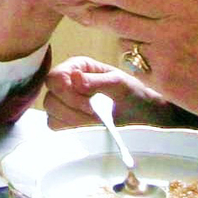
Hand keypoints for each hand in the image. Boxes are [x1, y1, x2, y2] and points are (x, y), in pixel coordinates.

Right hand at [42, 56, 172, 129]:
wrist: (147, 117)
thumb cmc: (136, 95)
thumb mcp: (120, 85)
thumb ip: (96, 81)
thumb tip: (74, 77)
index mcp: (78, 68)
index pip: (54, 78)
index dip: (67, 93)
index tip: (89, 104)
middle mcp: (67, 83)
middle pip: (50, 98)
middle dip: (73, 110)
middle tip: (96, 115)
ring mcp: (65, 103)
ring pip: (51, 114)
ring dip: (74, 121)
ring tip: (97, 122)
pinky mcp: (66, 120)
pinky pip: (56, 126)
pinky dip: (72, 129)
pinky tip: (89, 128)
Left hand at [76, 0, 197, 144]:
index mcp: (184, 10)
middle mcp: (170, 30)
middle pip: (121, 18)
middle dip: (98, 14)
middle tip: (85, 10)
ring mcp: (163, 56)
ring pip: (127, 42)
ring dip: (127, 39)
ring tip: (143, 41)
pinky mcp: (160, 80)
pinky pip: (137, 66)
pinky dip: (139, 62)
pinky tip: (156, 64)